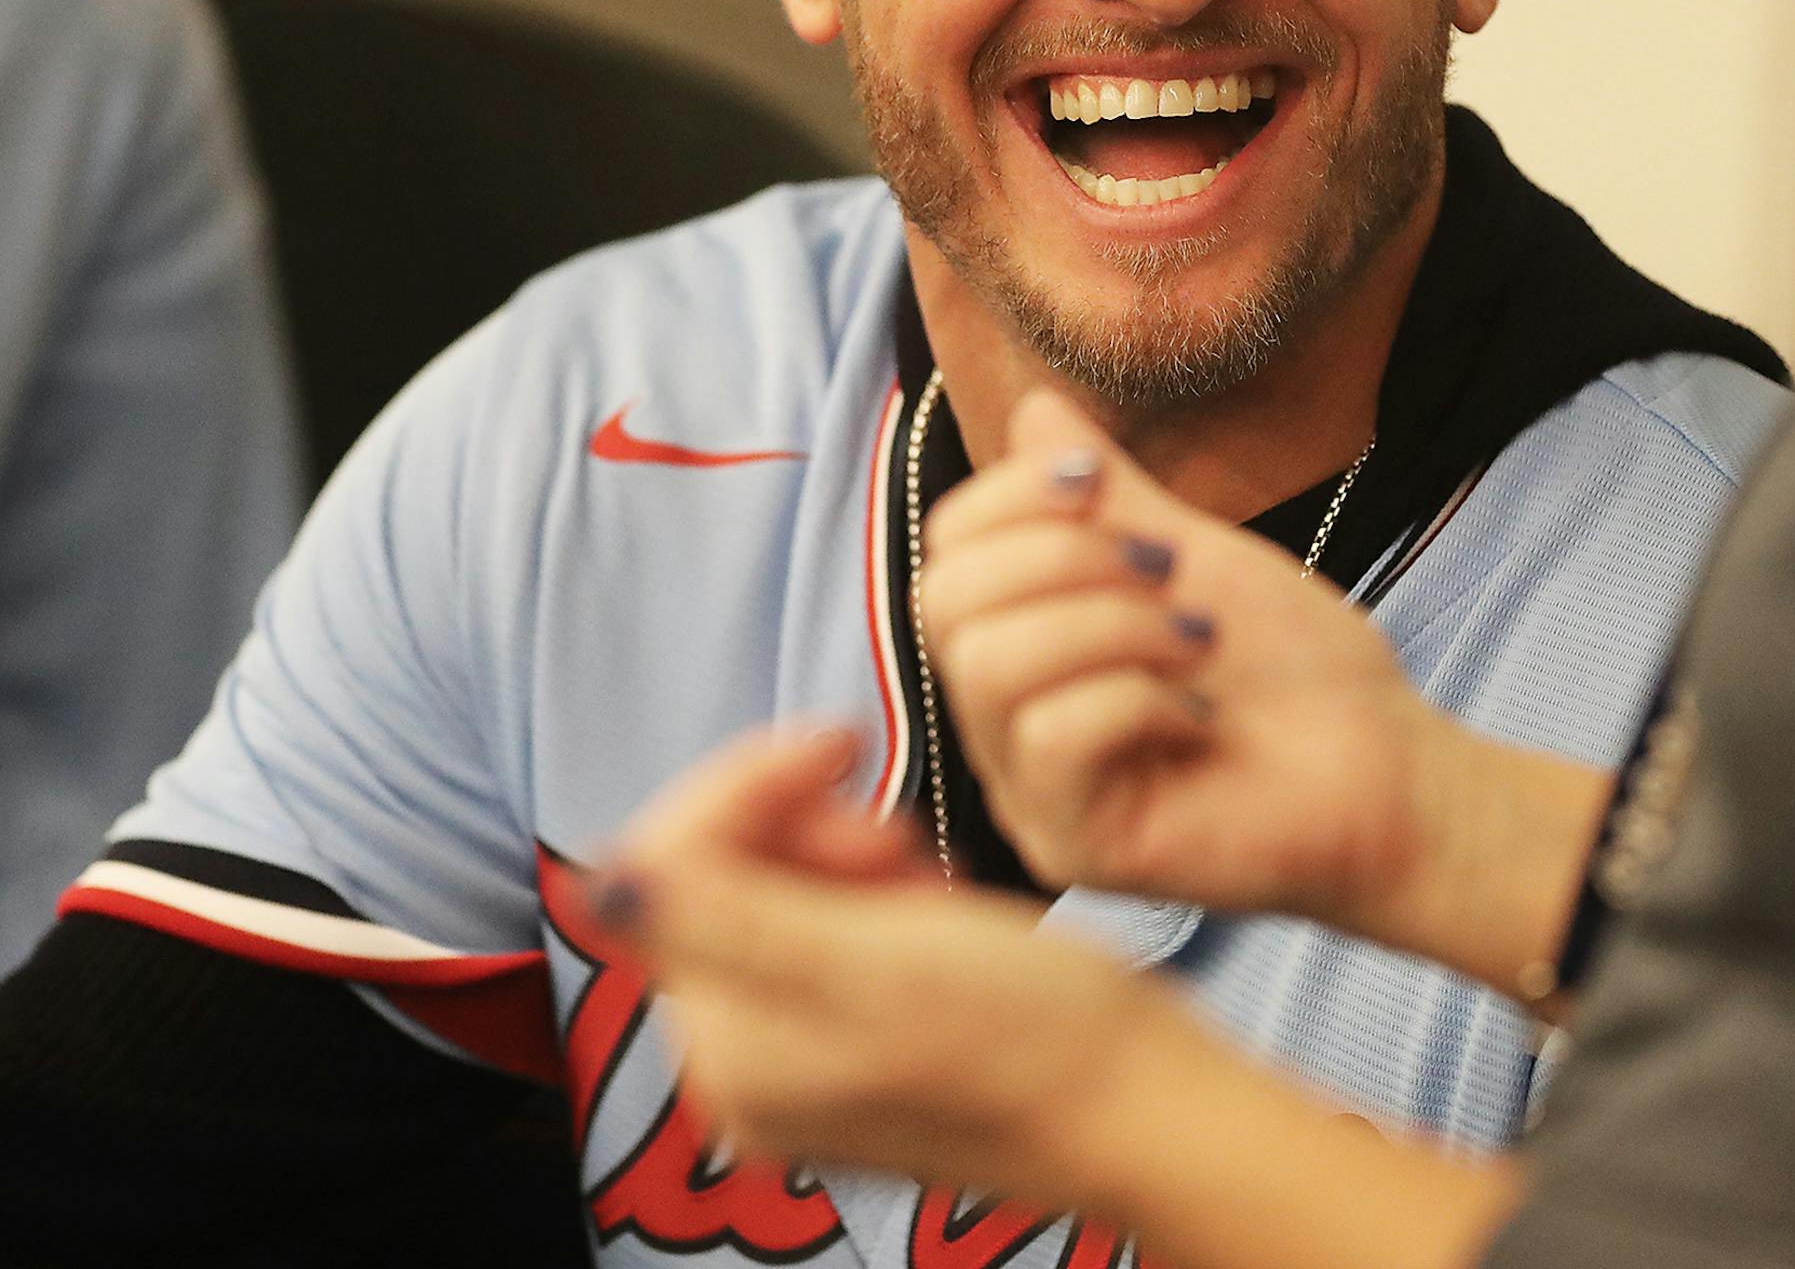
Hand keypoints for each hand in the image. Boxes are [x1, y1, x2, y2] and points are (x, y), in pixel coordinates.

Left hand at [591, 727, 1204, 1203]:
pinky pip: (823, 926)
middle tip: (893, 834)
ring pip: (773, 889)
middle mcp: (742, 1062)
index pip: (668, 867)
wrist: (1139, 1101)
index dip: (746, 783)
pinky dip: (871, 889)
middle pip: (715, 877)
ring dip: (841, 850)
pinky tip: (930, 899)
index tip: (843, 743)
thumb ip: (731, 916)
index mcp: (730, 1047)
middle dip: (800, 825)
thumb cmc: (1032, 1034)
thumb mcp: (876, 958)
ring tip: (921, 873)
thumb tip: (604, 881)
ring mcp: (796, 1055)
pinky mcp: (851, 1039)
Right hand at [921, 391, 1612, 1002]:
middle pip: (942, 601)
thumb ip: (1108, 496)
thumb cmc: (1297, 674)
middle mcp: (1004, 730)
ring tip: (1195, 641)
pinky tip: (1200, 714)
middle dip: (1061, 556)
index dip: (1011, 496)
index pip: (944, 551)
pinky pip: (1049, 736)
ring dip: (1109, 624)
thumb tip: (1037, 407)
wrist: (1392, 774)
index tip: (1103, 485)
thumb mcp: (1193, 557)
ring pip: (987, 665)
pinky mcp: (1074, 848)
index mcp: (1022, 654)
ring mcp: (1031, 795)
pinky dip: (1137, 698)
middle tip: (1167, 573)